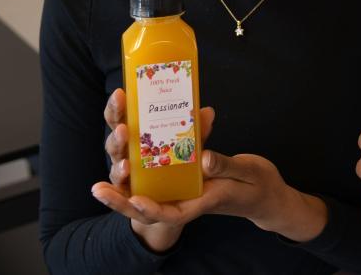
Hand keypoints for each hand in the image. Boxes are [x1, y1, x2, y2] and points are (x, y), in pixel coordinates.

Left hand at [94, 92, 325, 249]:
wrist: (262, 192)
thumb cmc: (257, 186)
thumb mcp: (248, 174)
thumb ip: (225, 166)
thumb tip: (202, 158)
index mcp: (202, 202)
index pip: (171, 214)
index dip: (151, 209)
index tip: (136, 199)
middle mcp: (185, 198)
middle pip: (146, 207)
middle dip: (121, 201)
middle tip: (98, 189)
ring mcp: (180, 188)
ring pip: (145, 190)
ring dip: (122, 182)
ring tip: (102, 173)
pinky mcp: (180, 176)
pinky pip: (155, 172)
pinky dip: (139, 161)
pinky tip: (126, 146)